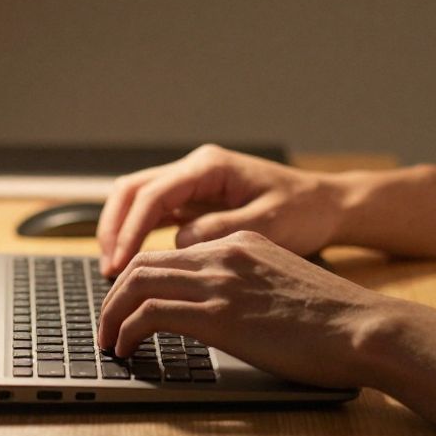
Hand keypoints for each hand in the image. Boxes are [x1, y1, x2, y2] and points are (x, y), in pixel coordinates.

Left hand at [95, 231, 394, 389]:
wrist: (364, 327)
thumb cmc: (335, 321)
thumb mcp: (283, 285)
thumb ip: (249, 286)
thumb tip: (225, 313)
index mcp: (241, 242)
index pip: (172, 252)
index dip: (141, 278)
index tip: (130, 303)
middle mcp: (225, 252)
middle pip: (145, 262)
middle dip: (115, 294)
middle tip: (106, 323)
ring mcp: (220, 281)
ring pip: (138, 282)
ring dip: (112, 313)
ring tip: (108, 339)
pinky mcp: (218, 313)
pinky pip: (150, 314)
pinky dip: (127, 330)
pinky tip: (126, 348)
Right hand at [97, 144, 346, 276]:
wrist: (327, 205)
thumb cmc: (304, 211)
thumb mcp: (267, 223)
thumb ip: (221, 230)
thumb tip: (179, 243)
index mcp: (210, 167)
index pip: (154, 195)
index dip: (131, 230)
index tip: (120, 264)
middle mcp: (196, 168)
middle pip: (133, 190)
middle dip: (114, 227)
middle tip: (108, 267)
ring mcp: (193, 183)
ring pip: (138, 199)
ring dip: (121, 229)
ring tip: (114, 268)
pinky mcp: (196, 200)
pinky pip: (155, 212)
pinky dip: (139, 234)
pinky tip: (136, 263)